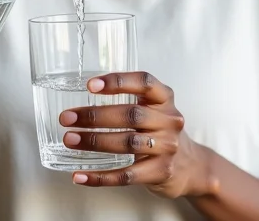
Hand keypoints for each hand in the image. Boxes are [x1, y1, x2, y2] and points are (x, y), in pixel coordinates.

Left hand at [59, 72, 204, 197]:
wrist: (191, 165)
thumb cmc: (161, 130)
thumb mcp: (155, 108)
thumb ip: (130, 98)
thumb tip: (87, 93)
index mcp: (164, 98)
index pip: (144, 82)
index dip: (118, 81)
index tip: (91, 85)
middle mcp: (169, 120)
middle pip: (131, 114)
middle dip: (95, 116)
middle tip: (68, 118)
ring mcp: (167, 147)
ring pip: (127, 143)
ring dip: (94, 142)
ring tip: (71, 140)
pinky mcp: (160, 172)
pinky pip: (127, 175)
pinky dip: (101, 177)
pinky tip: (81, 176)